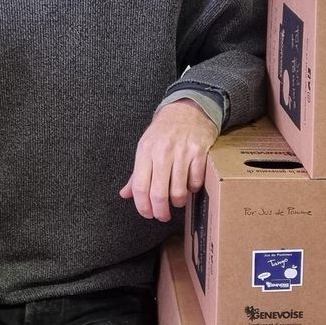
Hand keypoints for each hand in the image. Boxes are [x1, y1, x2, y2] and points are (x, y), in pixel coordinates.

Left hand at [119, 99, 217, 221]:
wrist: (188, 108)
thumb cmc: (164, 130)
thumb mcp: (145, 146)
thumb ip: (136, 173)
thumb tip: (125, 194)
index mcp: (145, 150)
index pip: (140, 186)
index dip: (142, 206)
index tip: (147, 214)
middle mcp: (162, 151)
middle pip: (158, 193)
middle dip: (160, 211)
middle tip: (162, 216)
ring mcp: (182, 152)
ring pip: (178, 190)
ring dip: (178, 202)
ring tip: (177, 201)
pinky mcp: (199, 152)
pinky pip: (195, 181)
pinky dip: (193, 189)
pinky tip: (189, 185)